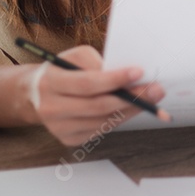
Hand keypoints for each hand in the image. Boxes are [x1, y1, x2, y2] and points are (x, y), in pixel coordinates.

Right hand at [25, 45, 165, 145]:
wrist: (37, 93)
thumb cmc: (64, 69)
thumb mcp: (76, 56)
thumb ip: (98, 63)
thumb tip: (129, 77)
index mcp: (51, 83)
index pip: (88, 83)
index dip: (115, 79)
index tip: (140, 72)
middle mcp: (52, 108)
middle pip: (99, 106)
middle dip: (132, 98)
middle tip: (156, 89)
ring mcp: (59, 127)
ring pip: (103, 120)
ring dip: (131, 109)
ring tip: (151, 98)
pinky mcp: (69, 139)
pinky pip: (101, 130)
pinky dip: (119, 118)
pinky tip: (131, 108)